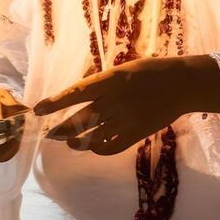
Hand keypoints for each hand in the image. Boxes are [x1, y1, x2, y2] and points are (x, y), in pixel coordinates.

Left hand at [34, 55, 219, 155]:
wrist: (182, 84)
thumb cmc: (150, 71)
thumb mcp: (122, 70)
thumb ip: (102, 83)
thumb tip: (79, 96)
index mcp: (110, 80)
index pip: (75, 93)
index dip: (55, 103)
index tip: (38, 110)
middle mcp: (115, 100)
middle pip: (81, 120)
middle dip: (62, 129)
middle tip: (50, 134)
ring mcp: (126, 119)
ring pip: (94, 136)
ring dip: (77, 141)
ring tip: (68, 142)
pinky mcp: (137, 133)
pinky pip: (112, 147)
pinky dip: (99, 149)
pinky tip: (93, 147)